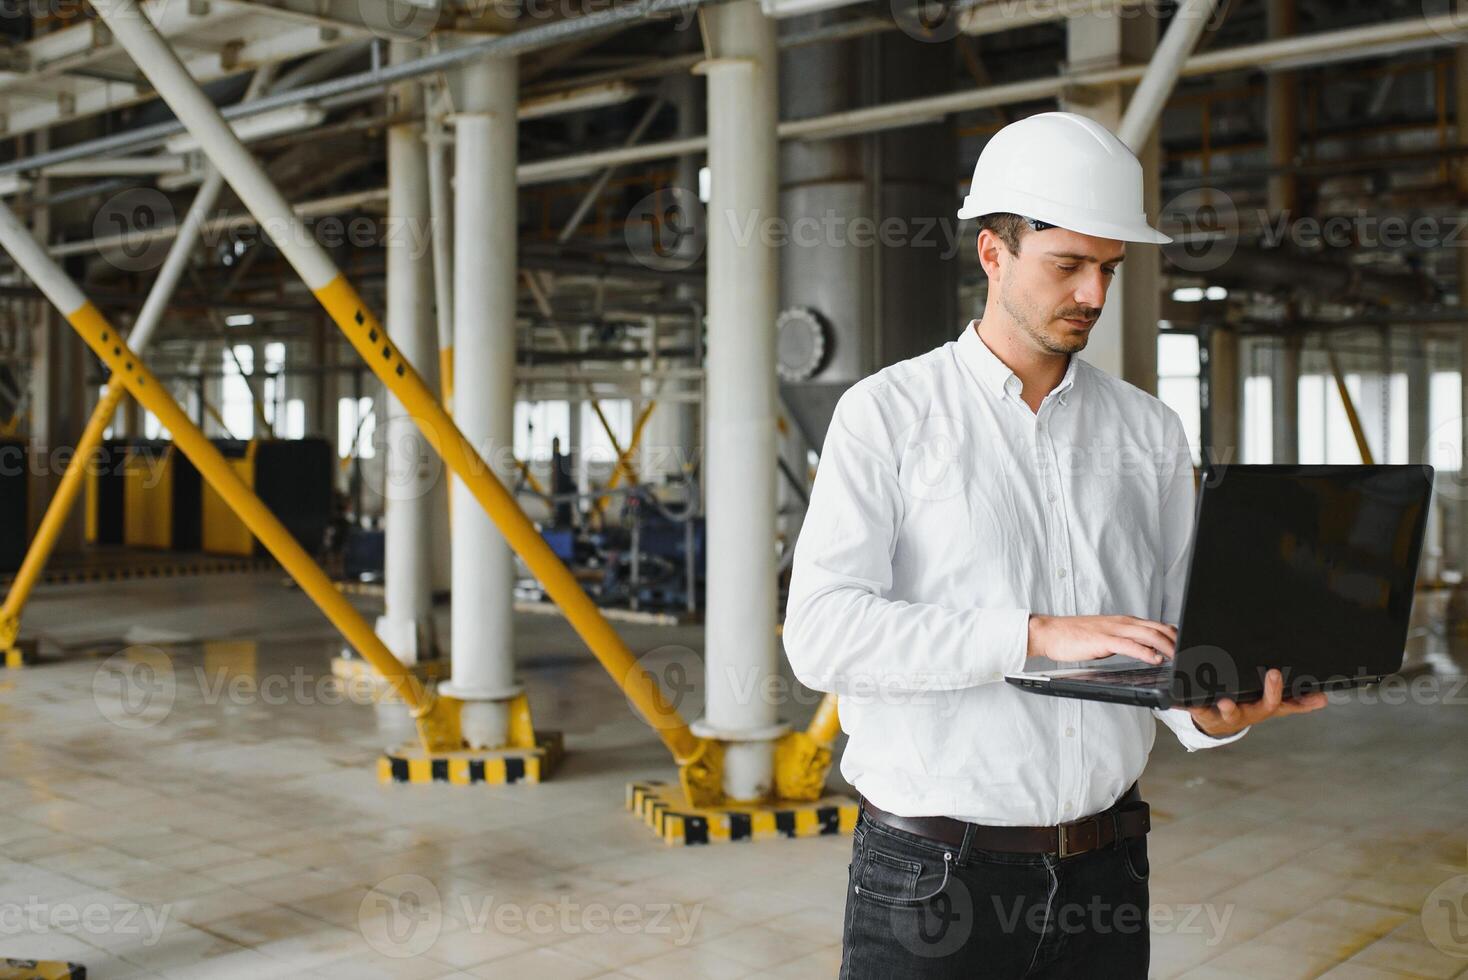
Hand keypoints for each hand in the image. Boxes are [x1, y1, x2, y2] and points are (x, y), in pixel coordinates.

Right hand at [1026, 614, 1175, 664]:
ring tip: (1179, 658)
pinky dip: (1146, 652)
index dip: (1176, 637)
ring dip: (1168, 647)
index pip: (1158, 626)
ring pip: (1149, 635)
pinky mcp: (1103, 640)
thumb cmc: (1075, 637)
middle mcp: (1123, 622)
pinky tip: (1155, 659)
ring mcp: (1113, 630)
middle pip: (1159, 628)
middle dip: (1178, 642)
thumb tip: (1146, 651)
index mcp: (1125, 622)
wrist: (1050, 632)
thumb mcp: (1107, 636)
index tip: (1187, 650)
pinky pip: (1130, 645)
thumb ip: (1126, 640)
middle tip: (1190, 656)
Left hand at [1186, 668, 1327, 737]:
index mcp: (1261, 709)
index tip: (1276, 672)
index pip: (1274, 702)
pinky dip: (1185, 704)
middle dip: (1258, 697)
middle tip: (1260, 682)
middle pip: (1251, 708)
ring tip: (1223, 700)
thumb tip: (1324, 699)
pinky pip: (1192, 708)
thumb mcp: (1273, 706)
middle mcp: (1244, 713)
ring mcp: (1222, 714)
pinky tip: (1176, 700)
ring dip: (1224, 706)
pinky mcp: (1202, 712)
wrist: (1219, 725)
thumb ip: (1298, 703)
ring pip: (1222, 711)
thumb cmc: (1249, 708)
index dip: (1276, 689)